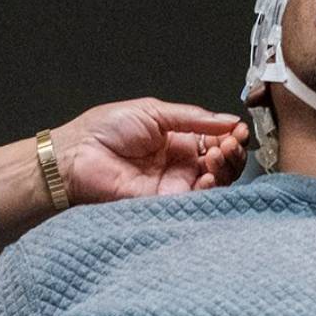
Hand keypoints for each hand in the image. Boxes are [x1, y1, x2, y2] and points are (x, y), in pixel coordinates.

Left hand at [54, 98, 247, 203]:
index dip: (230, 137)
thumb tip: (228, 119)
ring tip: (217, 154)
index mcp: (177, 140)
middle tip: (229, 143)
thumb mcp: (153, 112)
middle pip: (221, 164)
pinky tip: (207, 175)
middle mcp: (179, 164)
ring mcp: (173, 185)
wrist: (77, 154)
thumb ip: (192, 117)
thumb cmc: (104, 129)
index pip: (216, 141)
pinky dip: (209, 189)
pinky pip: (196, 201)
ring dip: (224, 169)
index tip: (237, 130)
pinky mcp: (165, 204)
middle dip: (232, 153)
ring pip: (214, 184)